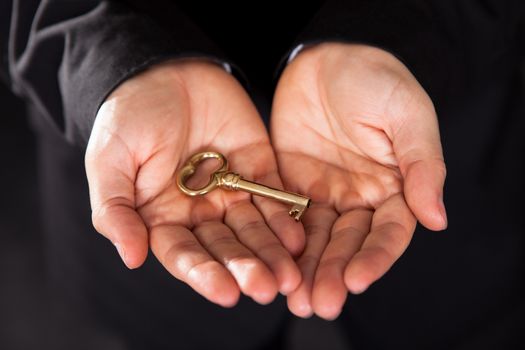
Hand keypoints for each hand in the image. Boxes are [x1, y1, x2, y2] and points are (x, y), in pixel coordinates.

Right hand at [85, 60, 303, 306]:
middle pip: (226, 248)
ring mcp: (230, 192)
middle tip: (265, 288)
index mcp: (163, 217)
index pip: (185, 254)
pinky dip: (286, 217)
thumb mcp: (110, 160)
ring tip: (290, 275)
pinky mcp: (257, 170)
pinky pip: (273, 197)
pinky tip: (298, 237)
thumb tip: (131, 258)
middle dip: (245, 268)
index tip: (225, 293)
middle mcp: (200, 213)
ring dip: (272, 252)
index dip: (204, 274)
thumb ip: (115, 210)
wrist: (166, 70)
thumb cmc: (129, 116)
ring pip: (254, 230)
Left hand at [271, 43, 446, 318]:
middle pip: (349, 244)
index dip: (375, 257)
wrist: (326, 59)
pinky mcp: (292, 187)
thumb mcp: (408, 115)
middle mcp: (360, 199)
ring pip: (316, 240)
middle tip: (319, 304)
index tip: (358, 281)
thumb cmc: (375, 80)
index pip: (388, 232)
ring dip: (307, 271)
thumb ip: (422, 166)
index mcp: (394, 187)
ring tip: (295, 302)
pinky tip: (272, 266)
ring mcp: (325, 195)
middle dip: (335, 274)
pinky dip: (281, 244)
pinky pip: (286, 219)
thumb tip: (437, 219)